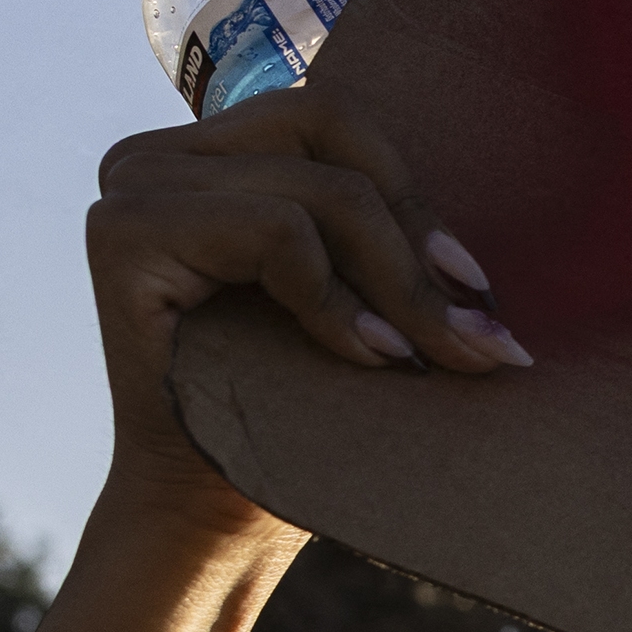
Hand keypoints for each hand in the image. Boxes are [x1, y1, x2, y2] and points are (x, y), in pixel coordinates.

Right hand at [82, 83, 530, 535]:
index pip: (333, 122)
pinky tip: (366, 356)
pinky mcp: (124, 234)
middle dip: (410, 236)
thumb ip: (389, 224)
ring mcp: (131, 187)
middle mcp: (158, 156)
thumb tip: (507, 193)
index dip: (415, 196)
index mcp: (211, 152)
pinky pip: (275, 230)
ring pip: (317, 192)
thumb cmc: (297, 404)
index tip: (477, 289)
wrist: (213, 509)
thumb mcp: (357, 291)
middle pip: (326, 129)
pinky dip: (335, 297)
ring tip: (423, 355)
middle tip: (468, 328)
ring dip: (391, 281)